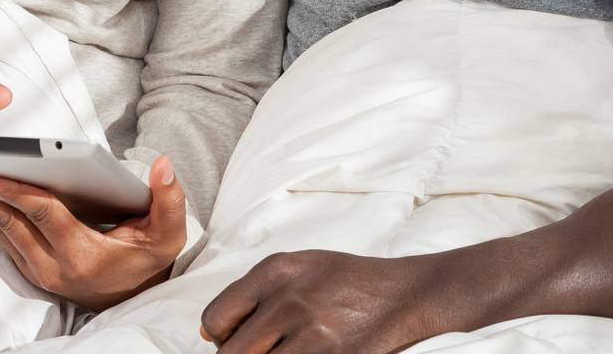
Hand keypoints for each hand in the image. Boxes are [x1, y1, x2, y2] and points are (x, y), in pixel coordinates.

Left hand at [0, 152, 186, 310]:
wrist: (133, 294)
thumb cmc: (147, 258)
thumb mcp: (168, 235)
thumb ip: (170, 200)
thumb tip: (164, 164)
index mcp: (81, 254)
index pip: (42, 216)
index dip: (15, 193)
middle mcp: (53, 266)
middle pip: (7, 224)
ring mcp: (38, 270)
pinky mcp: (29, 268)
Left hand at [199, 248, 444, 352]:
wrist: (402, 293)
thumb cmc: (346, 281)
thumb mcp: (300, 267)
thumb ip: (256, 291)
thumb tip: (210, 330)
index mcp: (275, 271)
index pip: (215, 317)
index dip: (220, 338)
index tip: (233, 342)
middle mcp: (287, 300)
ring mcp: (311, 334)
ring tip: (286, 353)